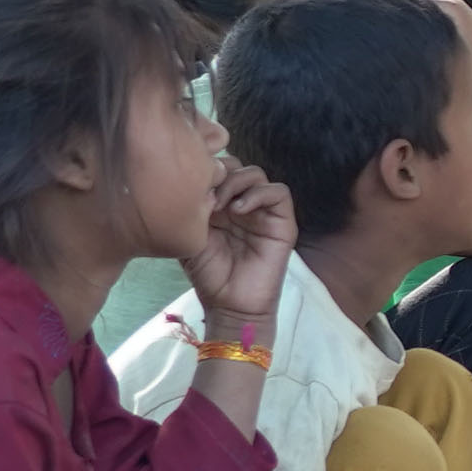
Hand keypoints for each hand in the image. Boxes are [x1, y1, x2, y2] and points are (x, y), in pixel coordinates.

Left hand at [184, 158, 300, 329]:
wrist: (229, 304)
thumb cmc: (208, 274)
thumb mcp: (190, 235)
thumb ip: (192, 207)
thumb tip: (196, 182)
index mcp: (221, 204)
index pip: (218, 169)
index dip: (205, 170)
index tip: (189, 188)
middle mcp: (242, 203)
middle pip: (237, 165)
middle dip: (219, 173)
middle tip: (206, 196)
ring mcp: (263, 212)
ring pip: (257, 174)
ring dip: (237, 183)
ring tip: (221, 205)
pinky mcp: (282, 223)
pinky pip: (279, 193)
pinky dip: (258, 194)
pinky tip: (239, 211)